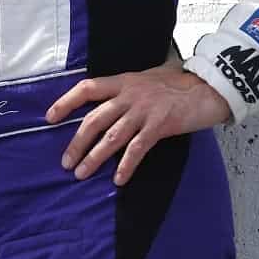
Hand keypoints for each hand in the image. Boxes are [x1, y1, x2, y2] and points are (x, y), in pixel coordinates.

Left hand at [45, 63, 231, 185]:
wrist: (210, 86)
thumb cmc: (179, 83)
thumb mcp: (147, 78)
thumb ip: (127, 90)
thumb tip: (110, 102)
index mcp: (123, 82)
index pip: (86, 88)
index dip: (65, 102)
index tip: (49, 118)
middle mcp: (129, 95)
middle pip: (94, 119)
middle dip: (76, 142)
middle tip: (65, 162)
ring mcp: (144, 110)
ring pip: (111, 136)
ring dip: (94, 157)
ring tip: (81, 174)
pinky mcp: (160, 125)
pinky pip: (137, 148)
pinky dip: (126, 165)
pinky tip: (118, 179)